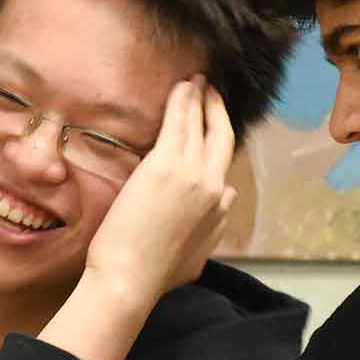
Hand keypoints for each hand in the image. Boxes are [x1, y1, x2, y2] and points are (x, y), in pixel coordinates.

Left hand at [82, 76, 235, 307]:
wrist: (130, 278)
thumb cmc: (156, 273)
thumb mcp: (199, 252)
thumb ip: (217, 221)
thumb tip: (230, 194)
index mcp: (218, 204)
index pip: (224, 158)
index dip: (221, 132)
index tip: (215, 116)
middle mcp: (212, 184)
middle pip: (220, 135)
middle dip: (216, 107)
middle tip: (208, 87)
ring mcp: (190, 173)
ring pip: (199, 124)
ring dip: (197, 98)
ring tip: (193, 81)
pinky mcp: (164, 165)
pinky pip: (178, 122)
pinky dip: (182, 102)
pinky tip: (180, 88)